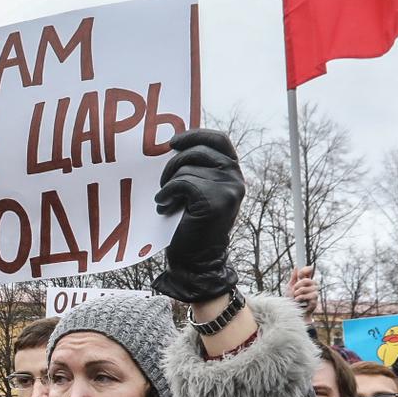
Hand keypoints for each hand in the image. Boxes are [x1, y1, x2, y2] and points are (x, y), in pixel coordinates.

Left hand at [151, 129, 243, 302]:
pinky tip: (163, 206)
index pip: (219, 139)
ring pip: (187, 168)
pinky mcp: (215, 201)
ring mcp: (228, 190)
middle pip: (198, 150)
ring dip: (168, 182)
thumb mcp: (198, 192)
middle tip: (162, 181)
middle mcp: (235, 179)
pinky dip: (167, 193)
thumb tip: (174, 143)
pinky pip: (182, 182)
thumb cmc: (191, 226)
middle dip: (173, 162)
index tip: (173, 142)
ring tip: (165, 200)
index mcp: (232, 174)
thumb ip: (198, 170)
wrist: (197, 261)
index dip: (196, 134)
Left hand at [287, 266, 318, 312]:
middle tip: (294, 290)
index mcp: (306, 281)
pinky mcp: (315, 300)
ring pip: (307, 288)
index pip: (310, 271)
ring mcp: (314, 293)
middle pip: (307, 280)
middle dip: (298, 285)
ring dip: (298, 293)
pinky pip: (310, 295)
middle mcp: (312, 286)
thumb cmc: (290, 300)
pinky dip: (301, 298)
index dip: (305, 270)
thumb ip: (294, 278)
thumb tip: (296, 267)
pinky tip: (298, 301)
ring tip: (296, 298)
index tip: (299, 274)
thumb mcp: (290, 287)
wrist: (291, 312)